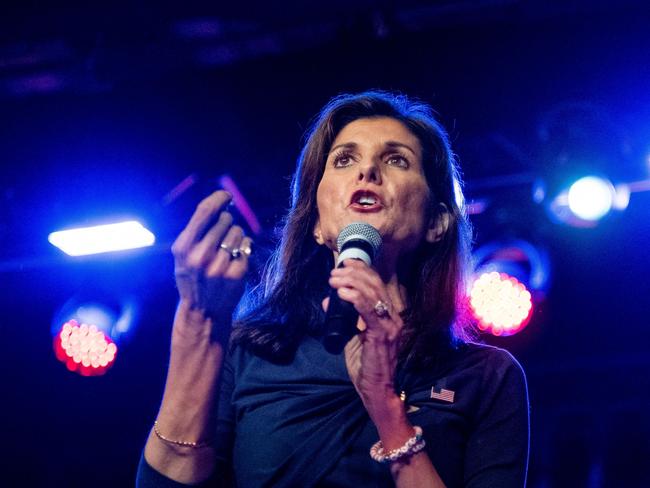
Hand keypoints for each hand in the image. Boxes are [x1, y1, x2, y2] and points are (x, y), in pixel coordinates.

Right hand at [171, 190, 251, 326]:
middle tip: (221, 237)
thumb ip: (197, 231)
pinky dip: (243, 248)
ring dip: (236, 236)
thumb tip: (220, 203)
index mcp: (183, 247)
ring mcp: (219, 266)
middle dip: (226, 222)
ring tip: (226, 250)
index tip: (227, 195)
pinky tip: (234, 259)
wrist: (203, 311)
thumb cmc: (194, 276)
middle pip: (225, 219)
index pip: (204, 211)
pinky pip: (246, 246)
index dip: (218, 198)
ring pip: (238, 231)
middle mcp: (200, 256)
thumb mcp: (184, 254)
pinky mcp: (237, 274)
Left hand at [326, 260, 404, 415]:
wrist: (376, 390)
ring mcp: (389, 326)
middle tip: (335, 272)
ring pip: (372, 294)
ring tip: (334, 280)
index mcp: (388, 316)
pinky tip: (342, 293)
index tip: (345, 263)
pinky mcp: (382, 335)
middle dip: (354, 273)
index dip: (362, 270)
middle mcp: (392, 317)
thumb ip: (342, 319)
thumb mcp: (351, 337)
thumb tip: (327, 301)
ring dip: (351, 283)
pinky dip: (354, 298)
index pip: (377, 285)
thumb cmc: (366, 366)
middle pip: (375, 285)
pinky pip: (369, 311)